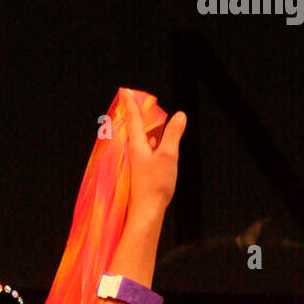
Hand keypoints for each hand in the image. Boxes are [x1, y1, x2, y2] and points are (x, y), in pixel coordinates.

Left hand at [122, 88, 185, 219]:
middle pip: (135, 128)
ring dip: (147, 129)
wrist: (147, 212)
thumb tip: (179, 115)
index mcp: (137, 145)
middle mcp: (134, 153)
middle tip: (139, 101)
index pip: (134, 119)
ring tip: (152, 119)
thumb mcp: (169, 155)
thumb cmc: (156, 185)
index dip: (131, 103)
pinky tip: (157, 143)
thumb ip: (173, 134)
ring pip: (141, 140)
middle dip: (138, 114)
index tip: (124, 91)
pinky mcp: (140, 173)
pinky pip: (144, 151)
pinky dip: (150, 143)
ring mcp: (136, 163)